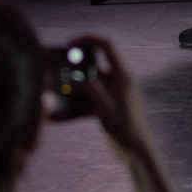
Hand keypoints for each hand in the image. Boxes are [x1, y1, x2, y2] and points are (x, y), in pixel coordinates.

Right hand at [64, 34, 155, 157]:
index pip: (107, 47)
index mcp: (123, 76)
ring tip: (54, 94)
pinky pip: (88, 102)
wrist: (136, 151)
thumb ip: (91, 90)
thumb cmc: (126, 128)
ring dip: (72, 90)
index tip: (71, 43)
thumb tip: (75, 81)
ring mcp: (113, 93)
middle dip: (75, 66)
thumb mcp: (105, 108)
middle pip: (94, 64)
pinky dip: (75, 107)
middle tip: (58, 68)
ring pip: (88, 85)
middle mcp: (118, 81)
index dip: (89, 40)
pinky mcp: (108, 106)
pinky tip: (57, 117)